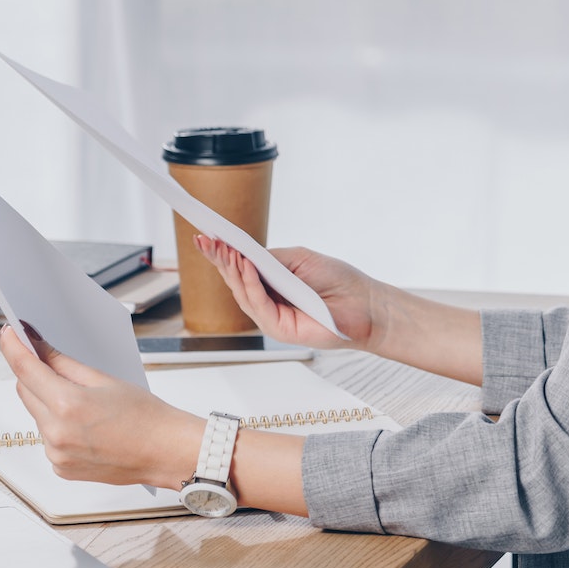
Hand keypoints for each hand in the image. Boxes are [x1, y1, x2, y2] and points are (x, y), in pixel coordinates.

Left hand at [0, 326, 200, 487]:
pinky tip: (85, 427)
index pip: (26, 370)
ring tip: (86, 406)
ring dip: (48, 402)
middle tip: (56, 366)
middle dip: (36, 375)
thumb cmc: (145, 416)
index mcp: (68, 405)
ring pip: (36, 415)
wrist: (164, 451)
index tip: (8, 334)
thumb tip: (38, 348)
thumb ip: (63, 363)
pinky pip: (47, 438)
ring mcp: (56, 455)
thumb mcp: (103, 380)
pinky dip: (57, 426)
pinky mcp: (60, 468)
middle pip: (26, 391)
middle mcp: (56, 433)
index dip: (14, 348)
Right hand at [193, 236, 378, 351]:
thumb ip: (270, 259)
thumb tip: (243, 253)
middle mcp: (267, 303)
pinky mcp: (279, 330)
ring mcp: (271, 318)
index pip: (240, 269)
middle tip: (206, 241)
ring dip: (232, 269)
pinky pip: (259, 304)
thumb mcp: (298, 260)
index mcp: (271, 285)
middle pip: (235, 281)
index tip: (204, 237)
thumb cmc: (337, 281)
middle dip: (220, 260)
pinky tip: (245, 266)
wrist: (363, 303)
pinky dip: (250, 284)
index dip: (221, 254)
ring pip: (243, 293)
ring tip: (224, 249)